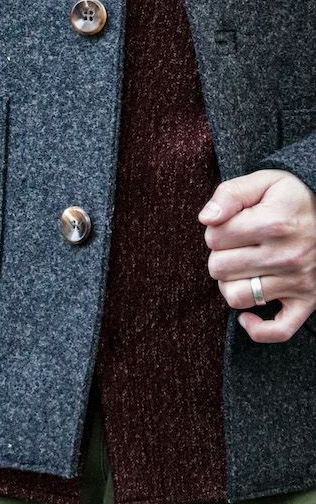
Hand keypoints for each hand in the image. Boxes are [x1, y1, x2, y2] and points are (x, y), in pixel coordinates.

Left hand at [198, 169, 315, 342]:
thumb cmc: (293, 198)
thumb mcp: (264, 181)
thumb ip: (230, 194)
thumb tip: (206, 219)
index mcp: (273, 223)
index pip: (215, 236)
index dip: (214, 229)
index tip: (229, 225)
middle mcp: (286, 255)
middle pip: (219, 268)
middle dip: (219, 255)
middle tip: (235, 246)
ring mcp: (298, 281)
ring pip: (237, 297)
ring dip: (230, 284)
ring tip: (240, 270)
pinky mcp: (307, 301)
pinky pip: (278, 330)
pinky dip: (257, 328)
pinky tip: (248, 314)